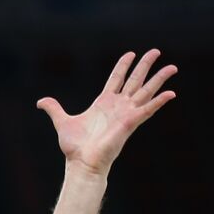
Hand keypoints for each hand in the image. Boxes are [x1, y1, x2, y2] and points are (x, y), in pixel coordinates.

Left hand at [37, 49, 176, 175]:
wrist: (82, 163)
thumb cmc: (75, 147)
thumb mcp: (62, 122)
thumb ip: (54, 109)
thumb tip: (40, 102)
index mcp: (104, 103)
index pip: (116, 79)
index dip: (123, 66)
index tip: (131, 53)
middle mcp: (118, 106)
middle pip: (135, 80)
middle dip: (145, 65)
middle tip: (156, 50)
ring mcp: (126, 113)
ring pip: (146, 91)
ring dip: (159, 79)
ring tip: (173, 66)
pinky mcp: (131, 123)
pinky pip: (148, 110)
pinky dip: (160, 101)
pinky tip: (172, 93)